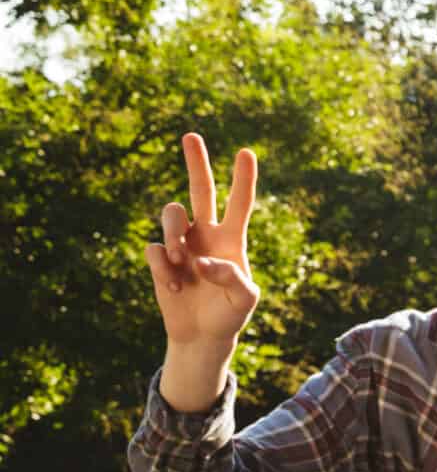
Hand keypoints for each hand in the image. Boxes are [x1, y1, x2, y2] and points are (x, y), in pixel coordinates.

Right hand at [143, 134, 260, 352]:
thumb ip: (232, 278)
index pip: (239, 204)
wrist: (202, 335)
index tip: (246, 152)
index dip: (242, 179)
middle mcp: (206, 234)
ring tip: (180, 262)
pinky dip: (163, 268)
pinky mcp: (161, 259)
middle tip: (191, 135)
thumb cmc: (230, 315)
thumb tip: (203, 260)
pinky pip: (155, 248)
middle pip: (200, 190)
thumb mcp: (244, 300)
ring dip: (174, 233)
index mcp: (232, 239)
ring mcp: (182, 243)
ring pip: (171, 214)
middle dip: (196, 163)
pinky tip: (174, 287)